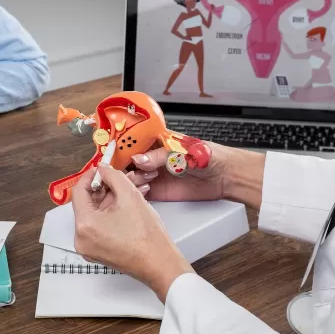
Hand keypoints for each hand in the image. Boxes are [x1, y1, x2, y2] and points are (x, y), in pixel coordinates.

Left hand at [72, 165, 193, 301]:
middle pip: (86, 204)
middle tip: (116, 177)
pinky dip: (109, 214)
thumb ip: (112, 176)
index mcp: (84, 225)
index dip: (91, 176)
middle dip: (102, 188)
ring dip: (108, 200)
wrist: (161, 264)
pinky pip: (98, 227)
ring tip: (126, 189)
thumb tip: (102, 168)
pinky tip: (125, 204)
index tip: (101, 168)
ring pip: (94, 215)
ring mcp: (88, 248)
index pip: (79, 192)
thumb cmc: (146, 234)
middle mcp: (80, 239)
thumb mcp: (129, 195)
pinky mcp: (98, 252)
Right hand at [125, 142, 265, 208]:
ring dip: (129, 179)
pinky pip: (141, 191)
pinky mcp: (159, 190)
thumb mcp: (182, 152)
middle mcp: (152, 157)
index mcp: (155, 141)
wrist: (226, 176)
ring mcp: (154, 174)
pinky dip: (135, 192)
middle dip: (120, 165)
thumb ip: (159, 156)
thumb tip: (137, 160)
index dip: (119, 146)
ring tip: (139, 180)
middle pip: (127, 161)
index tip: (108, 152)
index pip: (131, 142)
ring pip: (131, 177)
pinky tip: (140, 190)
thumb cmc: (208, 155)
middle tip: (119, 170)